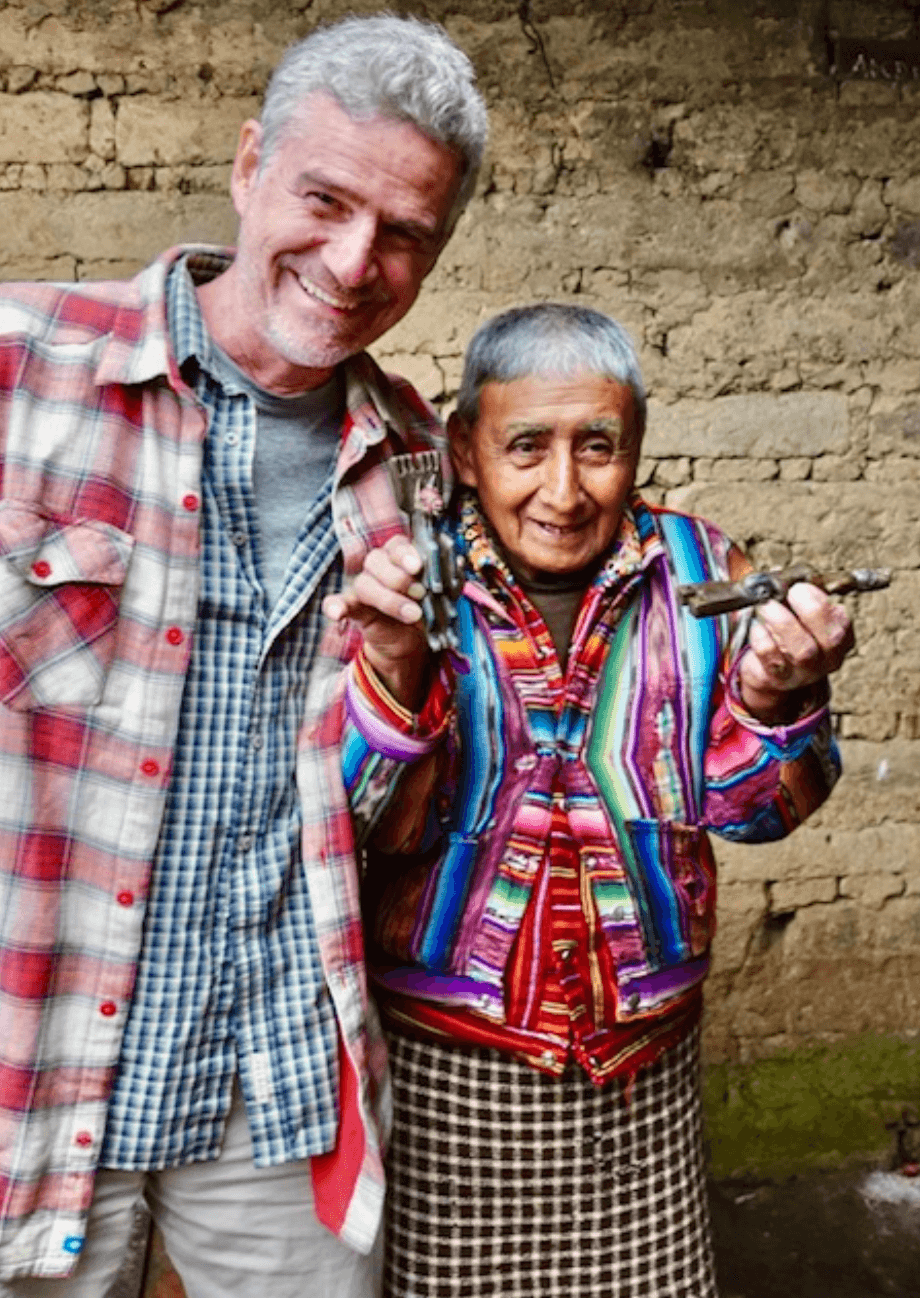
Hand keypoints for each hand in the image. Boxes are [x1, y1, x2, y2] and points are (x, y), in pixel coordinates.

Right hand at [322, 536, 430, 707]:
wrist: (411, 639)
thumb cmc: (425, 608)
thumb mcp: (440, 592)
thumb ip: (446, 577)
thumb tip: (460, 564)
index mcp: (399, 556)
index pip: (396, 545)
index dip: (405, 554)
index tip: (417, 567)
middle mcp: (378, 566)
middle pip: (377, 560)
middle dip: (399, 578)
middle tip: (420, 594)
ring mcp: (364, 586)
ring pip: (365, 583)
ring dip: (388, 599)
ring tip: (413, 615)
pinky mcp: (355, 607)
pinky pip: (339, 602)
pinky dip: (335, 606)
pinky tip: (336, 613)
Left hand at [737, 581, 853, 722]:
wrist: (767, 671)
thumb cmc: (785, 632)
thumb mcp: (795, 610)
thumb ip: (792, 590)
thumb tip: (778, 573)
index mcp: (839, 638)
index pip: (842, 622)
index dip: (823, 603)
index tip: (802, 586)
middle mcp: (827, 659)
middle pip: (831, 639)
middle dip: (812, 611)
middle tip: (791, 592)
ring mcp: (803, 673)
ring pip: (802, 650)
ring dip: (783, 621)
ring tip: (766, 605)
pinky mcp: (777, 680)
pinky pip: (771, 657)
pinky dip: (762, 637)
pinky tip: (757, 628)